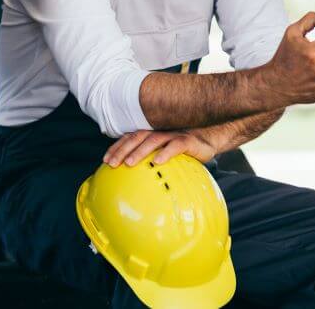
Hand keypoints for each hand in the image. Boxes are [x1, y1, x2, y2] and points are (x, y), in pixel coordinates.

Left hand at [103, 129, 218, 166]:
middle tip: (111, 164)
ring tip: (129, 163)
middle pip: (136, 138)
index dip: (117, 147)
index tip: (105, 160)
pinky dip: (164, 153)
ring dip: (139, 151)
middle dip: (122, 150)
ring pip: (152, 140)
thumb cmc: (184, 150)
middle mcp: (159, 132)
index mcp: (151, 134)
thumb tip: (137, 182)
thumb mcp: (165, 154)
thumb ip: (152, 161)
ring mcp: (172, 135)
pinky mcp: (186, 141)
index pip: (129, 138)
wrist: (209, 139)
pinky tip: (156, 162)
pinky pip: (174, 146)